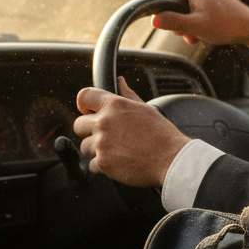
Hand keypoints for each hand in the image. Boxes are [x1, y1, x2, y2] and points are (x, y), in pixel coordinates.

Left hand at [74, 77, 190, 186]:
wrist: (170, 158)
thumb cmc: (161, 134)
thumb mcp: (145, 108)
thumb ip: (127, 95)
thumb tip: (120, 81)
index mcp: (114, 105)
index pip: (84, 96)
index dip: (83, 104)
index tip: (86, 111)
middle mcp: (104, 122)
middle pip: (78, 125)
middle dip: (88, 131)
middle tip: (104, 136)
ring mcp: (102, 143)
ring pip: (85, 147)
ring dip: (97, 150)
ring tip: (117, 151)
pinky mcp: (103, 163)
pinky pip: (92, 165)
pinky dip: (103, 166)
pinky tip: (119, 162)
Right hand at [152, 0, 248, 54]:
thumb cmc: (225, 25)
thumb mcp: (195, 26)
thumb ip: (173, 22)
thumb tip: (152, 20)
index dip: (161, 10)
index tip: (169, 24)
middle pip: (173, 4)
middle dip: (178, 22)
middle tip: (189, 33)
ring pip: (184, 10)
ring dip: (188, 26)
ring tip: (200, 36)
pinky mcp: (211, 1)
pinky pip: (194, 12)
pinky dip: (197, 24)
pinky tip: (206, 34)